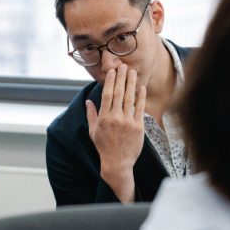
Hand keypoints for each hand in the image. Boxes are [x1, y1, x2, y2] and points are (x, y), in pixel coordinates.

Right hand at [85, 64, 146, 202]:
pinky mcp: (138, 127)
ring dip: (131, 83)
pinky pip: (140, 109)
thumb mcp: (93, 131)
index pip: (107, 95)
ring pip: (129, 98)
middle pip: (118, 93)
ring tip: (133, 72)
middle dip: (121, 78)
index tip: (112, 71)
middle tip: (123, 66)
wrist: (117, 163)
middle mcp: (115, 118)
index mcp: (103, 118)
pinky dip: (141, 97)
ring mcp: (127, 122)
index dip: (110, 81)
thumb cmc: (104, 147)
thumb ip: (91, 115)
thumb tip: (88, 101)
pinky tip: (142, 88)